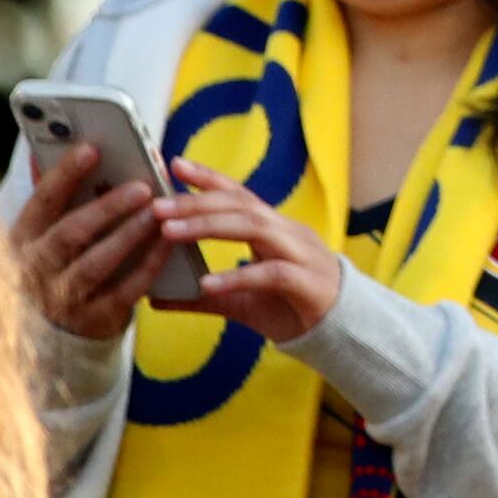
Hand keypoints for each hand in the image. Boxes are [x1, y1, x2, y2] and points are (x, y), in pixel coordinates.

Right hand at [14, 141, 171, 341]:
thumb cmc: (55, 262)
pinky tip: (168, 243)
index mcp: (22, 238)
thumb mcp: (44, 231)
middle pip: (69, 234)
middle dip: (106, 208)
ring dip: (129, 235)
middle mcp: (36, 269)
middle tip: (142, 186)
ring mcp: (63, 298)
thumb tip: (61, 149)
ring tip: (157, 211)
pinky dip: (148, 265)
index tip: (92, 147)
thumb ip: (56, 196)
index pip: (41, 201)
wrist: (52, 329)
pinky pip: (125, 290)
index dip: (65, 174)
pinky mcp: (94, 318)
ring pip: (96, 264)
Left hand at [151, 161, 346, 343]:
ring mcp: (300, 254)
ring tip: (170, 232)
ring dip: (209, 227)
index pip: (238, 195)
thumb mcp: (239, 301)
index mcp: (274, 229)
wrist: (343, 332)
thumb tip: (155, 298)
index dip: (208, 179)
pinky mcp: (307, 283)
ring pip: (254, 228)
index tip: (174, 165)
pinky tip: (207, 283)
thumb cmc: (292, 307)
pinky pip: (270, 274)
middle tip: (157, 206)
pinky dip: (237, 276)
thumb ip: (203, 296)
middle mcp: (287, 233)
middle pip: (241, 205)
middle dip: (196, 202)